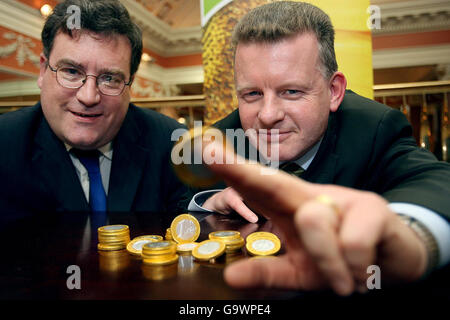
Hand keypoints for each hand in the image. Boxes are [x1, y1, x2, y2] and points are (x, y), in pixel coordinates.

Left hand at [204, 142, 427, 295]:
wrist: (395, 261)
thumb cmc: (342, 262)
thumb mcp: (301, 273)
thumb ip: (269, 273)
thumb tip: (232, 277)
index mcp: (292, 210)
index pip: (258, 187)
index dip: (230, 170)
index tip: (204, 152)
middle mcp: (312, 197)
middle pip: (274, 180)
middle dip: (240, 169)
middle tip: (209, 154)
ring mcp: (343, 198)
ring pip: (313, 221)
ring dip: (326, 263)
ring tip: (344, 283)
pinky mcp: (372, 208)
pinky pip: (350, 242)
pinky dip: (352, 268)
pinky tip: (362, 274)